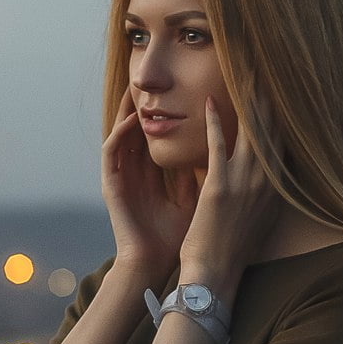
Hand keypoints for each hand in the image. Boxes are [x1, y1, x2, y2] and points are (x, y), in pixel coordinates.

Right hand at [102, 84, 198, 280]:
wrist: (156, 265)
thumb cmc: (179, 238)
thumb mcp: (198, 198)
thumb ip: (207, 174)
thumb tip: (231, 152)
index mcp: (155, 174)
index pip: (161, 135)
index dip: (170, 113)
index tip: (181, 91)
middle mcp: (136, 171)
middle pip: (139, 128)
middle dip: (147, 104)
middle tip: (157, 78)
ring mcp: (122, 176)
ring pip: (122, 134)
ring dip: (128, 110)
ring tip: (138, 87)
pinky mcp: (111, 185)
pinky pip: (112, 152)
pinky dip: (120, 133)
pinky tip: (132, 119)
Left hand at [178, 91, 283, 284]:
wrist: (216, 273)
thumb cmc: (232, 249)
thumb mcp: (258, 218)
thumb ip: (263, 192)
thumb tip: (267, 174)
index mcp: (276, 188)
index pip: (284, 141)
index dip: (282, 113)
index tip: (282, 88)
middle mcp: (267, 182)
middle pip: (272, 129)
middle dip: (270, 97)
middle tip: (266, 68)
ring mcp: (245, 183)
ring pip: (250, 131)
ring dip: (247, 99)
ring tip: (244, 73)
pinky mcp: (220, 186)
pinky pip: (218, 145)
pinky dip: (215, 121)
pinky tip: (211, 101)